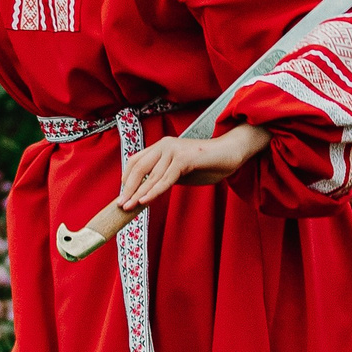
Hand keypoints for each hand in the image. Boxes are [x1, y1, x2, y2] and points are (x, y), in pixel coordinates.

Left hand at [113, 124, 272, 211]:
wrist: (231, 154)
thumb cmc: (208, 164)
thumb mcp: (181, 172)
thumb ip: (164, 177)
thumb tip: (147, 192)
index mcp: (161, 146)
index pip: (135, 161)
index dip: (126, 178)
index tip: (122, 194)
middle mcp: (164, 145)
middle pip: (138, 167)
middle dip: (127, 188)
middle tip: (121, 205)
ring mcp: (174, 150)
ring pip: (150, 175)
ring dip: (138, 193)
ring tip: (128, 207)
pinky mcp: (184, 158)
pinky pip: (165, 178)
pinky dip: (154, 191)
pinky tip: (145, 200)